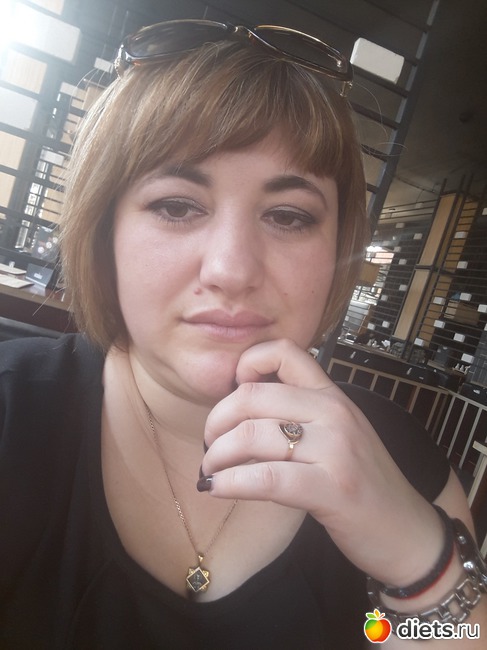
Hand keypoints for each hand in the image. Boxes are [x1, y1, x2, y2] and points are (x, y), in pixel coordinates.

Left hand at [201, 338, 443, 585]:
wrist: (406, 531)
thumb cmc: (360, 482)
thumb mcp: (336, 434)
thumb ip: (300, 414)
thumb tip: (239, 409)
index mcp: (332, 396)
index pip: (284, 351)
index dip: (246, 362)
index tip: (231, 393)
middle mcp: (334, 413)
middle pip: (253, 395)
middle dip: (216, 420)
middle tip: (210, 444)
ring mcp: (336, 449)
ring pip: (252, 435)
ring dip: (217, 454)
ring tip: (210, 471)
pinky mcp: (332, 489)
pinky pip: (265, 478)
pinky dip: (230, 483)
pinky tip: (217, 489)